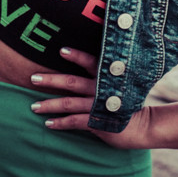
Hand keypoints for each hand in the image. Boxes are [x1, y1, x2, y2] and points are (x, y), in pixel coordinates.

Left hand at [29, 46, 153, 148]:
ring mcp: (98, 107)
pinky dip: (60, 123)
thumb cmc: (128, 102)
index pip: (90, 61)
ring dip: (49, 104)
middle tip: (33, 77)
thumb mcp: (120, 83)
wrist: (144, 126)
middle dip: (51, 80)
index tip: (60, 50)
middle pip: (72, 82)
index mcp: (106, 77)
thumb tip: (83, 68)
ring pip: (68, 103)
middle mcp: (100, 90)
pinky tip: (48, 123)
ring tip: (34, 106)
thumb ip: (104, 75)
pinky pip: (75, 122)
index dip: (76, 56)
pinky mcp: (98, 123)